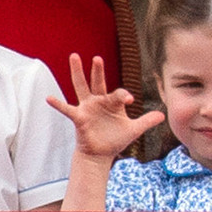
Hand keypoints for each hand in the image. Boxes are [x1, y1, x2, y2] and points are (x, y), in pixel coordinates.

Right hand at [47, 53, 163, 159]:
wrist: (100, 155)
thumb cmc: (115, 139)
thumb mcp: (133, 130)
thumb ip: (146, 121)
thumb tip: (163, 115)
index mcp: (112, 102)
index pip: (118, 94)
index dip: (124, 95)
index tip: (130, 99)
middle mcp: (99, 101)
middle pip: (98, 82)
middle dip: (98, 71)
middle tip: (98, 58)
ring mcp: (87, 108)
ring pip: (81, 87)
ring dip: (78, 72)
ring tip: (74, 56)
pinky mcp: (79, 118)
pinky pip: (67, 109)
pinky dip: (58, 104)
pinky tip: (48, 98)